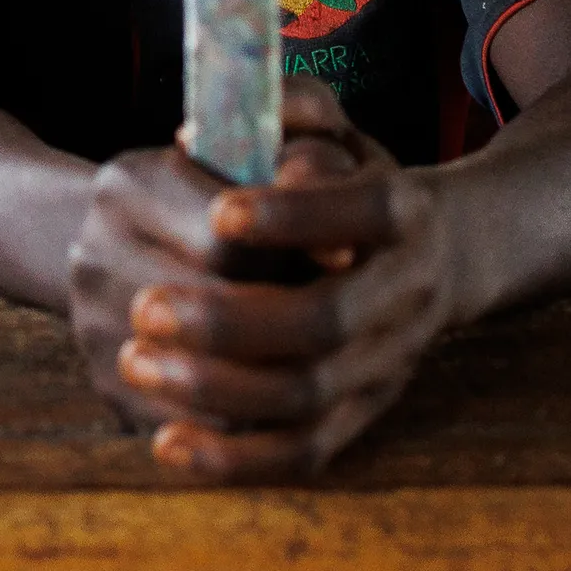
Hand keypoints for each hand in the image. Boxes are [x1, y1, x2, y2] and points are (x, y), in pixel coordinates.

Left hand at [73, 82, 453, 481]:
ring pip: (305, 397)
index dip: (292, 214)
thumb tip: (203, 135)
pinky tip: (165, 441)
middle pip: (326, 322)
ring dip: (215, 387)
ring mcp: (387, 364)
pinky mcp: (360, 415)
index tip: (217, 211)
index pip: (363, 210)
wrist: (435, 255)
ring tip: (135, 357)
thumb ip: (284, 111)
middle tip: (147, 304)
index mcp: (405, 210)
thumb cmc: (353, 181)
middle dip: (229, 321)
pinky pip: (301, 455)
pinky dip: (234, 459)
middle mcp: (407, 292)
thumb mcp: (335, 130)